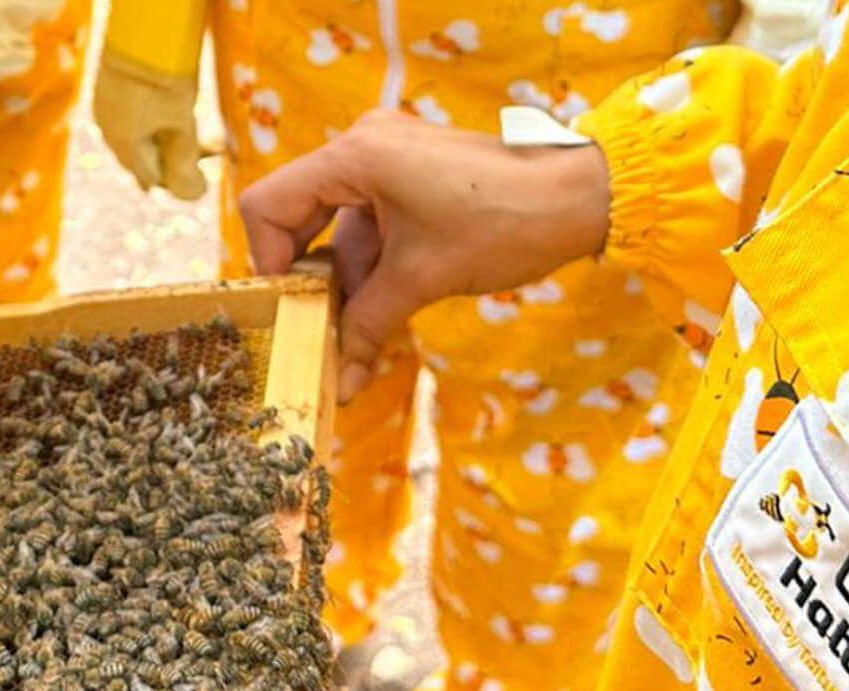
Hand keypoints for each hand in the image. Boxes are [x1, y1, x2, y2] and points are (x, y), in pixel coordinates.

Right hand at [92, 52, 207, 199]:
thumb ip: (185, 160)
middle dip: (175, 158)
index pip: (152, 178)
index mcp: (125, 145)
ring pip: (137, 138)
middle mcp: (108, 133)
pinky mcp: (106, 93)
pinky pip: (129, 120)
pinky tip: (168, 113)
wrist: (140, 30)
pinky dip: (151, 123)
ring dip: (166, 139)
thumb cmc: (165, 77)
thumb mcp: (182, 121)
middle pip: (143, 158)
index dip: (179, 179)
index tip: (205, 171)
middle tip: (210, 149)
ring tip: (194, 129)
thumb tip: (195, 196)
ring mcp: (104, 112)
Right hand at [237, 109, 609, 394]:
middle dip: (310, 279)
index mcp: (355, 156)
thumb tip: (340, 385)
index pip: (269, 204)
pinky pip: (369, 227)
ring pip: (337, 231)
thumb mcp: (422, 279)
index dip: (267, 261)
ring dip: (347, 284)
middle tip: (317, 327)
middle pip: (299, 217)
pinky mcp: (411, 177)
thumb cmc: (502, 223)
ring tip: (360, 336)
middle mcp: (362, 147)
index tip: (288, 308)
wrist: (581, 197)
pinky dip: (373, 270)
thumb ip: (368, 327)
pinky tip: (384, 312)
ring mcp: (388, 160)